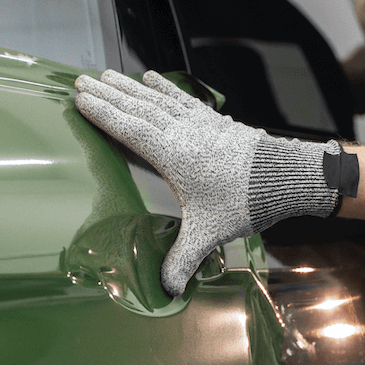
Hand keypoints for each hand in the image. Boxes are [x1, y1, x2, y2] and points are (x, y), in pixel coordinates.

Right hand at [75, 70, 342, 295]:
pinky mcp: (215, 121)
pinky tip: (153, 78)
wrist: (285, 176)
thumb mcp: (209, 233)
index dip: (102, 114)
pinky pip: (182, 99)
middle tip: (81, 81)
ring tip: (108, 75)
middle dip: (107, 94)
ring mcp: (199, 123)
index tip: (79, 99)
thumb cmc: (244, 201)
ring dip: (130, 87)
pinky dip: (165, 87)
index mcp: (172, 155)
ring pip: (157, 99)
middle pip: (137, 108)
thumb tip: (166, 290)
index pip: (128, 129)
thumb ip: (183, 259)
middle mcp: (182, 132)